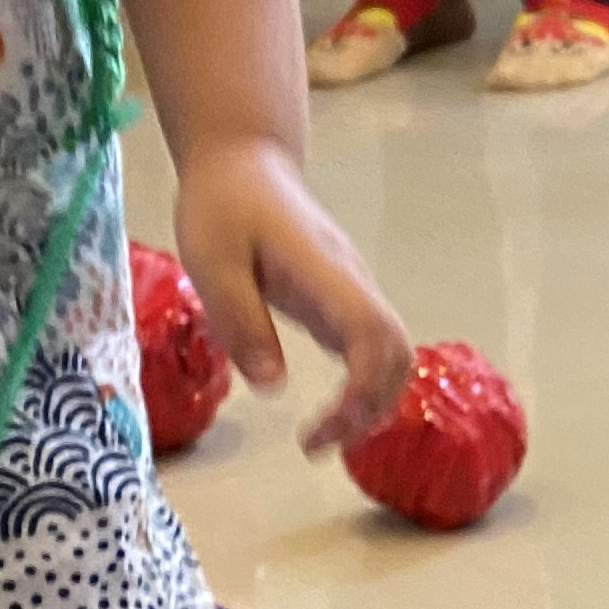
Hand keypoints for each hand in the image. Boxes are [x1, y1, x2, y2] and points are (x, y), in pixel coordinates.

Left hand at [174, 136, 412, 458]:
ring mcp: (355, 293)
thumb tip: (272, 385)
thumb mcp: (210, 260)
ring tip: (322, 438)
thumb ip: (239, 320)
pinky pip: (373, 352)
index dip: (362, 388)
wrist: (244, 164)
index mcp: (324, 271)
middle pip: (398, 353)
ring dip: (371, 404)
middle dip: (370, 407)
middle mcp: (353, 284)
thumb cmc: (223, 206)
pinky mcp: (346, 303)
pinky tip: (333, 413)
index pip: (372, 333)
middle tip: (318, 444)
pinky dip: (364, 390)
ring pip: (394, 356)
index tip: (323, 425)